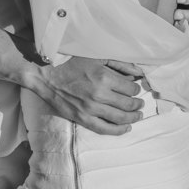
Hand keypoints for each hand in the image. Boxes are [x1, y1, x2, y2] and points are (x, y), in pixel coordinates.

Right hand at [27, 57, 143, 135]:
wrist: (48, 78)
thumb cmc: (72, 65)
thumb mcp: (96, 58)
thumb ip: (118, 64)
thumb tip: (137, 73)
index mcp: (103, 77)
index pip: (130, 88)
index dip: (136, 89)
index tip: (135, 89)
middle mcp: (99, 94)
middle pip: (128, 104)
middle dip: (138, 104)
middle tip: (140, 104)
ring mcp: (91, 109)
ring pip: (120, 118)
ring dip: (133, 118)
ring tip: (137, 115)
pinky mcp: (83, 119)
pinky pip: (105, 129)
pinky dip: (119, 130)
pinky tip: (126, 128)